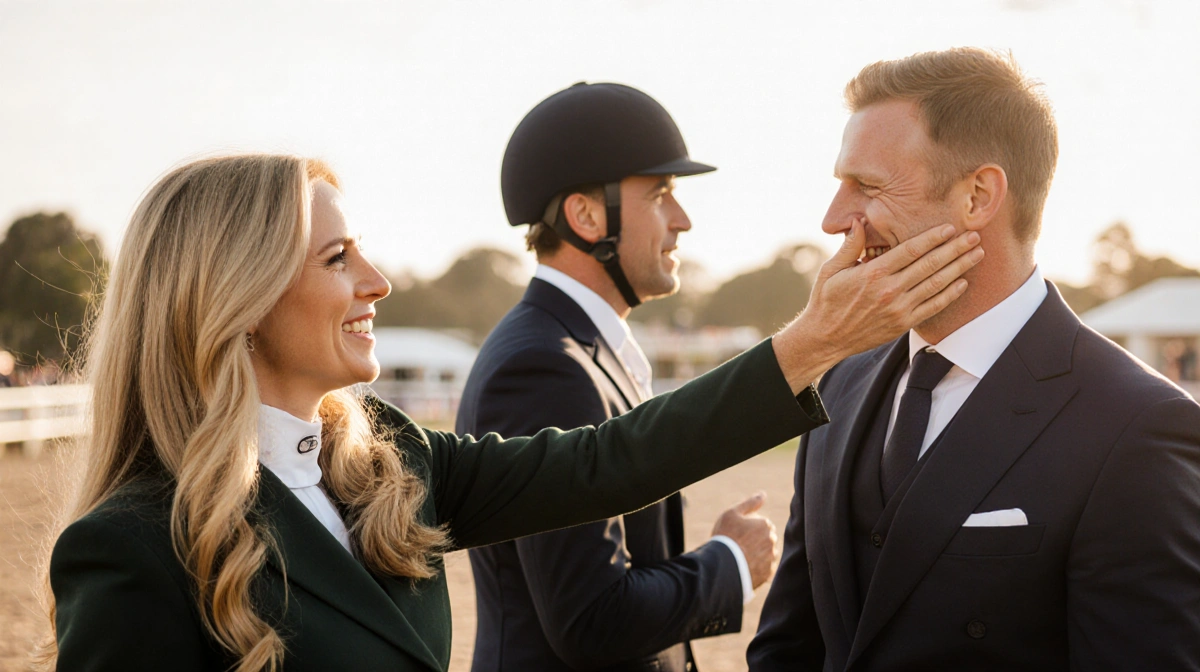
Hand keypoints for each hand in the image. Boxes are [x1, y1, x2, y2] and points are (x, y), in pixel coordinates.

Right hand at [712, 491, 777, 589]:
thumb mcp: (732, 514)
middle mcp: (772, 541)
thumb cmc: (725, 536)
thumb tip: (763, 495)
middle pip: (765, 539)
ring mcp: (771, 558)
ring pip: (766, 554)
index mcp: (766, 524)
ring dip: (757, 554)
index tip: (737, 533)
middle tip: (738, 545)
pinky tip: (743, 567)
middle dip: (755, 541)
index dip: (749, 528)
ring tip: (740, 557)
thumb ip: (750, 503)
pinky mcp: (768, 574)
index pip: (762, 524)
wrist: (722, 565)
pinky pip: (763, 569)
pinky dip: (756, 568)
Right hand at [773, 220, 983, 392]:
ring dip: (959, 268)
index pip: (910, 250)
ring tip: (977, 255)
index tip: (950, 228)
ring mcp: (898, 309)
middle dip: (955, 249)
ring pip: (936, 284)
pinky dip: (950, 294)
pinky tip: (963, 283)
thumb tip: (859, 222)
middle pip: (930, 265)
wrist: (824, 338)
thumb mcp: (831, 270)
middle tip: (975, 236)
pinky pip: (932, 307)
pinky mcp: (902, 324)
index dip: (933, 238)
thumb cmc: (826, 301)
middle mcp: (889, 290)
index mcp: (872, 273)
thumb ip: (850, 246)